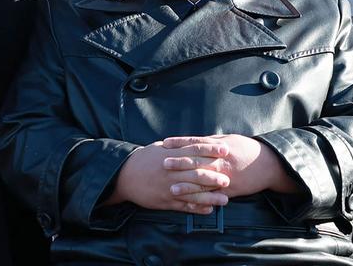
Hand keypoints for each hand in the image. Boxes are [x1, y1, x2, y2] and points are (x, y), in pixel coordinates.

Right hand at [106, 141, 231, 212]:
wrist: (124, 175)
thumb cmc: (144, 159)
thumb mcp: (159, 148)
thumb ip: (178, 147)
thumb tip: (196, 142)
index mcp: (171, 156)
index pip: (195, 151)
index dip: (211, 151)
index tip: (225, 150)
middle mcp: (171, 172)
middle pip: (196, 174)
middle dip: (213, 177)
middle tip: (228, 179)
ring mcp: (168, 188)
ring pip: (193, 193)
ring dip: (210, 197)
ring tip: (224, 200)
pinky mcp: (165, 201)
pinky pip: (183, 206)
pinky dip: (197, 208)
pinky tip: (209, 209)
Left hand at [161, 135, 297, 198]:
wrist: (269, 165)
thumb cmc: (248, 149)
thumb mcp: (230, 139)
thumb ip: (212, 141)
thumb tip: (194, 141)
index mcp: (220, 146)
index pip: (196, 143)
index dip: (180, 143)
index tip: (165, 143)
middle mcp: (222, 161)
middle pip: (197, 162)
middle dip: (179, 163)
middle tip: (163, 163)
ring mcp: (226, 177)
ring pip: (203, 182)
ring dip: (187, 185)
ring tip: (172, 187)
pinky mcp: (230, 191)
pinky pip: (213, 196)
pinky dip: (201, 200)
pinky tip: (190, 202)